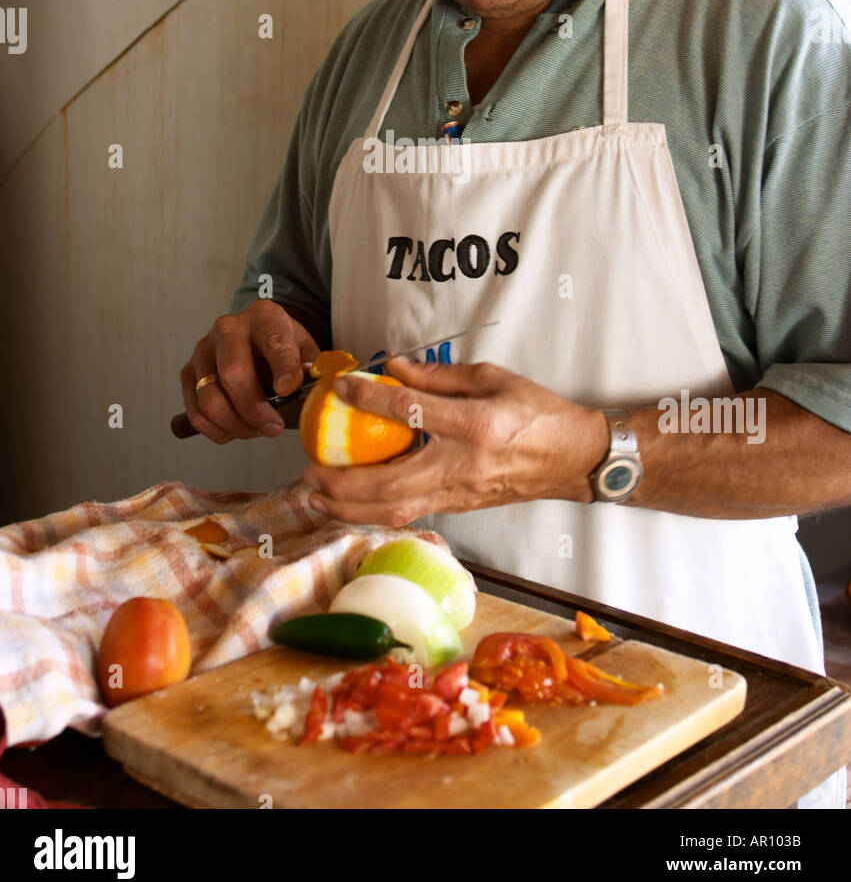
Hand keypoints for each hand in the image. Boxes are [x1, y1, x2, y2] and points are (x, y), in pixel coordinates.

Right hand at [180, 299, 319, 443]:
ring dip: (236, 425)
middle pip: (233, 373)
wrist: (253, 337)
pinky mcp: (188, 372)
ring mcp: (203, 350)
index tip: (289, 390)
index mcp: (264, 317)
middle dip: (254, 409)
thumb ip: (312, 366)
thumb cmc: (281, 345)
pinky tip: (236, 429)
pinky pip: (196, 411)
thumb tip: (320, 388)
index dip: (282, 367)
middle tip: (273, 428)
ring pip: (210, 398)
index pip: (274, 341)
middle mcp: (228, 328)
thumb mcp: (303, 346)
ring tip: (257, 430)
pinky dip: (217, 430)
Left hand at [302, 357, 607, 525]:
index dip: (369, 398)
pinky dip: (373, 513)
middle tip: (309, 468)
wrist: (572, 459)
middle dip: (342, 481)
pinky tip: (350, 505)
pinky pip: (408, 514)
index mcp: (474, 425)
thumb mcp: (493, 378)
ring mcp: (458, 493)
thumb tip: (394, 368)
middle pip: (388, 483)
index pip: (410, 411)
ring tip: (315, 496)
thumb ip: (440, 376)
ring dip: (349, 508)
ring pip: (393, 510)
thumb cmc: (538, 413)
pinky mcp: (458, 507)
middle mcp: (461, 466)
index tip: (340, 387)